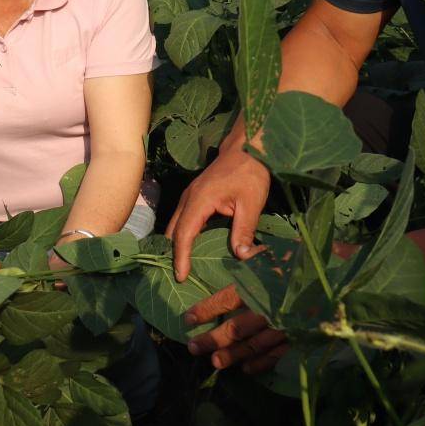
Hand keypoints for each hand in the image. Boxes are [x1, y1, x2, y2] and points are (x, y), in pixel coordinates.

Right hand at [167, 146, 270, 281]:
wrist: (247, 148)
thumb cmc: (250, 173)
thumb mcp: (251, 202)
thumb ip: (244, 230)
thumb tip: (241, 256)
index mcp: (199, 200)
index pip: (183, 234)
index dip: (181, 257)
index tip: (181, 276)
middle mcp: (188, 199)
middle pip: (173, 231)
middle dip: (172, 254)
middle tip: (177, 277)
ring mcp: (190, 196)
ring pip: (176, 224)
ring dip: (176, 244)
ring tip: (181, 267)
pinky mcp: (195, 196)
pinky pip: (183, 219)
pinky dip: (183, 235)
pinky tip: (191, 248)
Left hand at [181, 241, 352, 373]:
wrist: (349, 281)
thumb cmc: (314, 260)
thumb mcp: (284, 251)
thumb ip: (260, 256)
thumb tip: (241, 254)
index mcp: (262, 286)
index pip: (225, 301)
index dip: (205, 311)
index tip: (187, 319)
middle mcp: (270, 310)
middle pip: (234, 329)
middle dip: (211, 340)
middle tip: (193, 348)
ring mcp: (285, 328)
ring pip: (253, 346)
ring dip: (232, 356)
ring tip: (214, 364)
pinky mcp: (300, 339)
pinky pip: (276, 355)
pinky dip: (261, 363)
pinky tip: (247, 369)